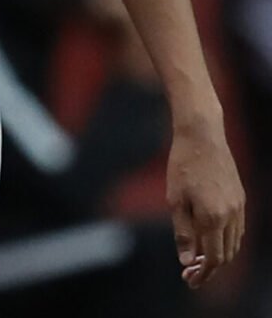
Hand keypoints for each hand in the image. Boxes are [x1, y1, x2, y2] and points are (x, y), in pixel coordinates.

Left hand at [167, 115, 244, 286]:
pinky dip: (227, 240)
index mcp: (213, 218)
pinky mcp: (241, 198)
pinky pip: (238, 229)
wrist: (202, 137)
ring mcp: (239, 207)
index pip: (214, 258)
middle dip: (210, 267)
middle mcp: (231, 215)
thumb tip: (186, 260)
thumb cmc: (182, 166)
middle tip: (191, 273)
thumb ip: (183, 232)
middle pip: (226, 254)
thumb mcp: (175, 200)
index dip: (203, 273)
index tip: (189, 280)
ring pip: (234, 243)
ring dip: (220, 255)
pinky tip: (211, 238)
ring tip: (199, 258)